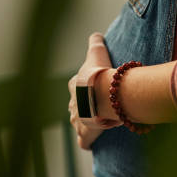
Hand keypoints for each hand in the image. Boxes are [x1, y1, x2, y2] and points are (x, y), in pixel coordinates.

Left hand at [68, 33, 120, 149]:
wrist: (103, 93)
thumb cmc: (99, 73)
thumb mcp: (97, 53)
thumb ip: (95, 42)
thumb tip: (96, 34)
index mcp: (74, 85)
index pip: (77, 86)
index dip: (86, 87)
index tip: (97, 86)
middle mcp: (73, 103)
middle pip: (77, 105)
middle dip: (85, 106)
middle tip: (100, 105)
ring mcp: (78, 119)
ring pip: (78, 121)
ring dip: (86, 121)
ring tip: (98, 122)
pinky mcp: (85, 132)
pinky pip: (83, 141)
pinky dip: (86, 141)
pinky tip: (90, 142)